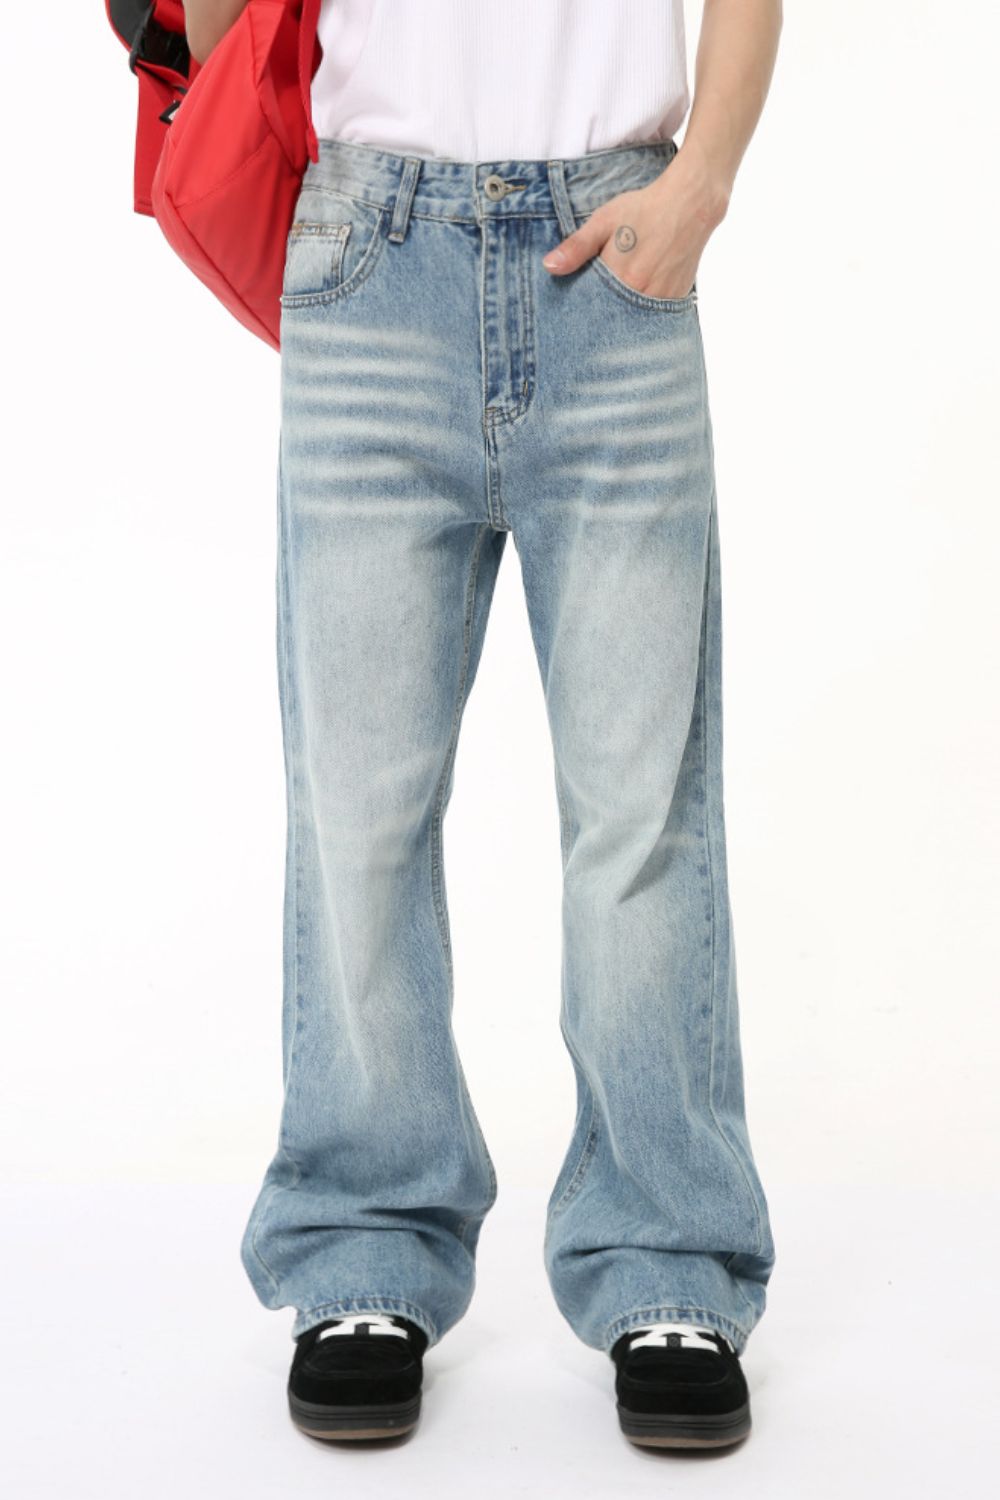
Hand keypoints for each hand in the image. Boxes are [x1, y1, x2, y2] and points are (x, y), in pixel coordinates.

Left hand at [542, 164, 725, 300]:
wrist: (691, 203)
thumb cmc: (644, 209)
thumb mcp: (604, 221)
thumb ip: (576, 247)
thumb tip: (549, 267)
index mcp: (622, 279)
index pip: (591, 307)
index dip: (581, 307)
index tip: (573, 308)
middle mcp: (643, 295)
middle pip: (612, 317)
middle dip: (601, 314)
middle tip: (596, 304)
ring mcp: (662, 300)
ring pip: (632, 318)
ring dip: (622, 314)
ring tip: (616, 300)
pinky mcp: (677, 298)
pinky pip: (653, 315)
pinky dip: (641, 310)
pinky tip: (636, 297)